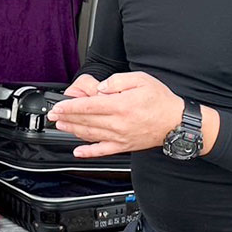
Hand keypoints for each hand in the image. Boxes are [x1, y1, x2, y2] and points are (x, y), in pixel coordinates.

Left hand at [48, 71, 183, 157]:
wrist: (177, 123)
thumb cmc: (161, 100)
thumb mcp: (141, 80)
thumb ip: (118, 81)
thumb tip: (101, 88)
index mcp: (121, 105)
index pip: (89, 106)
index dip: (70, 106)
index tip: (58, 106)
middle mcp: (118, 123)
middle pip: (86, 121)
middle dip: (66, 118)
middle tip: (53, 116)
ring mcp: (120, 137)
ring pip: (91, 135)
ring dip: (73, 131)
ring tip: (61, 126)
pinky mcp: (124, 146)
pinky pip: (103, 151)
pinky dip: (89, 152)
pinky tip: (78, 152)